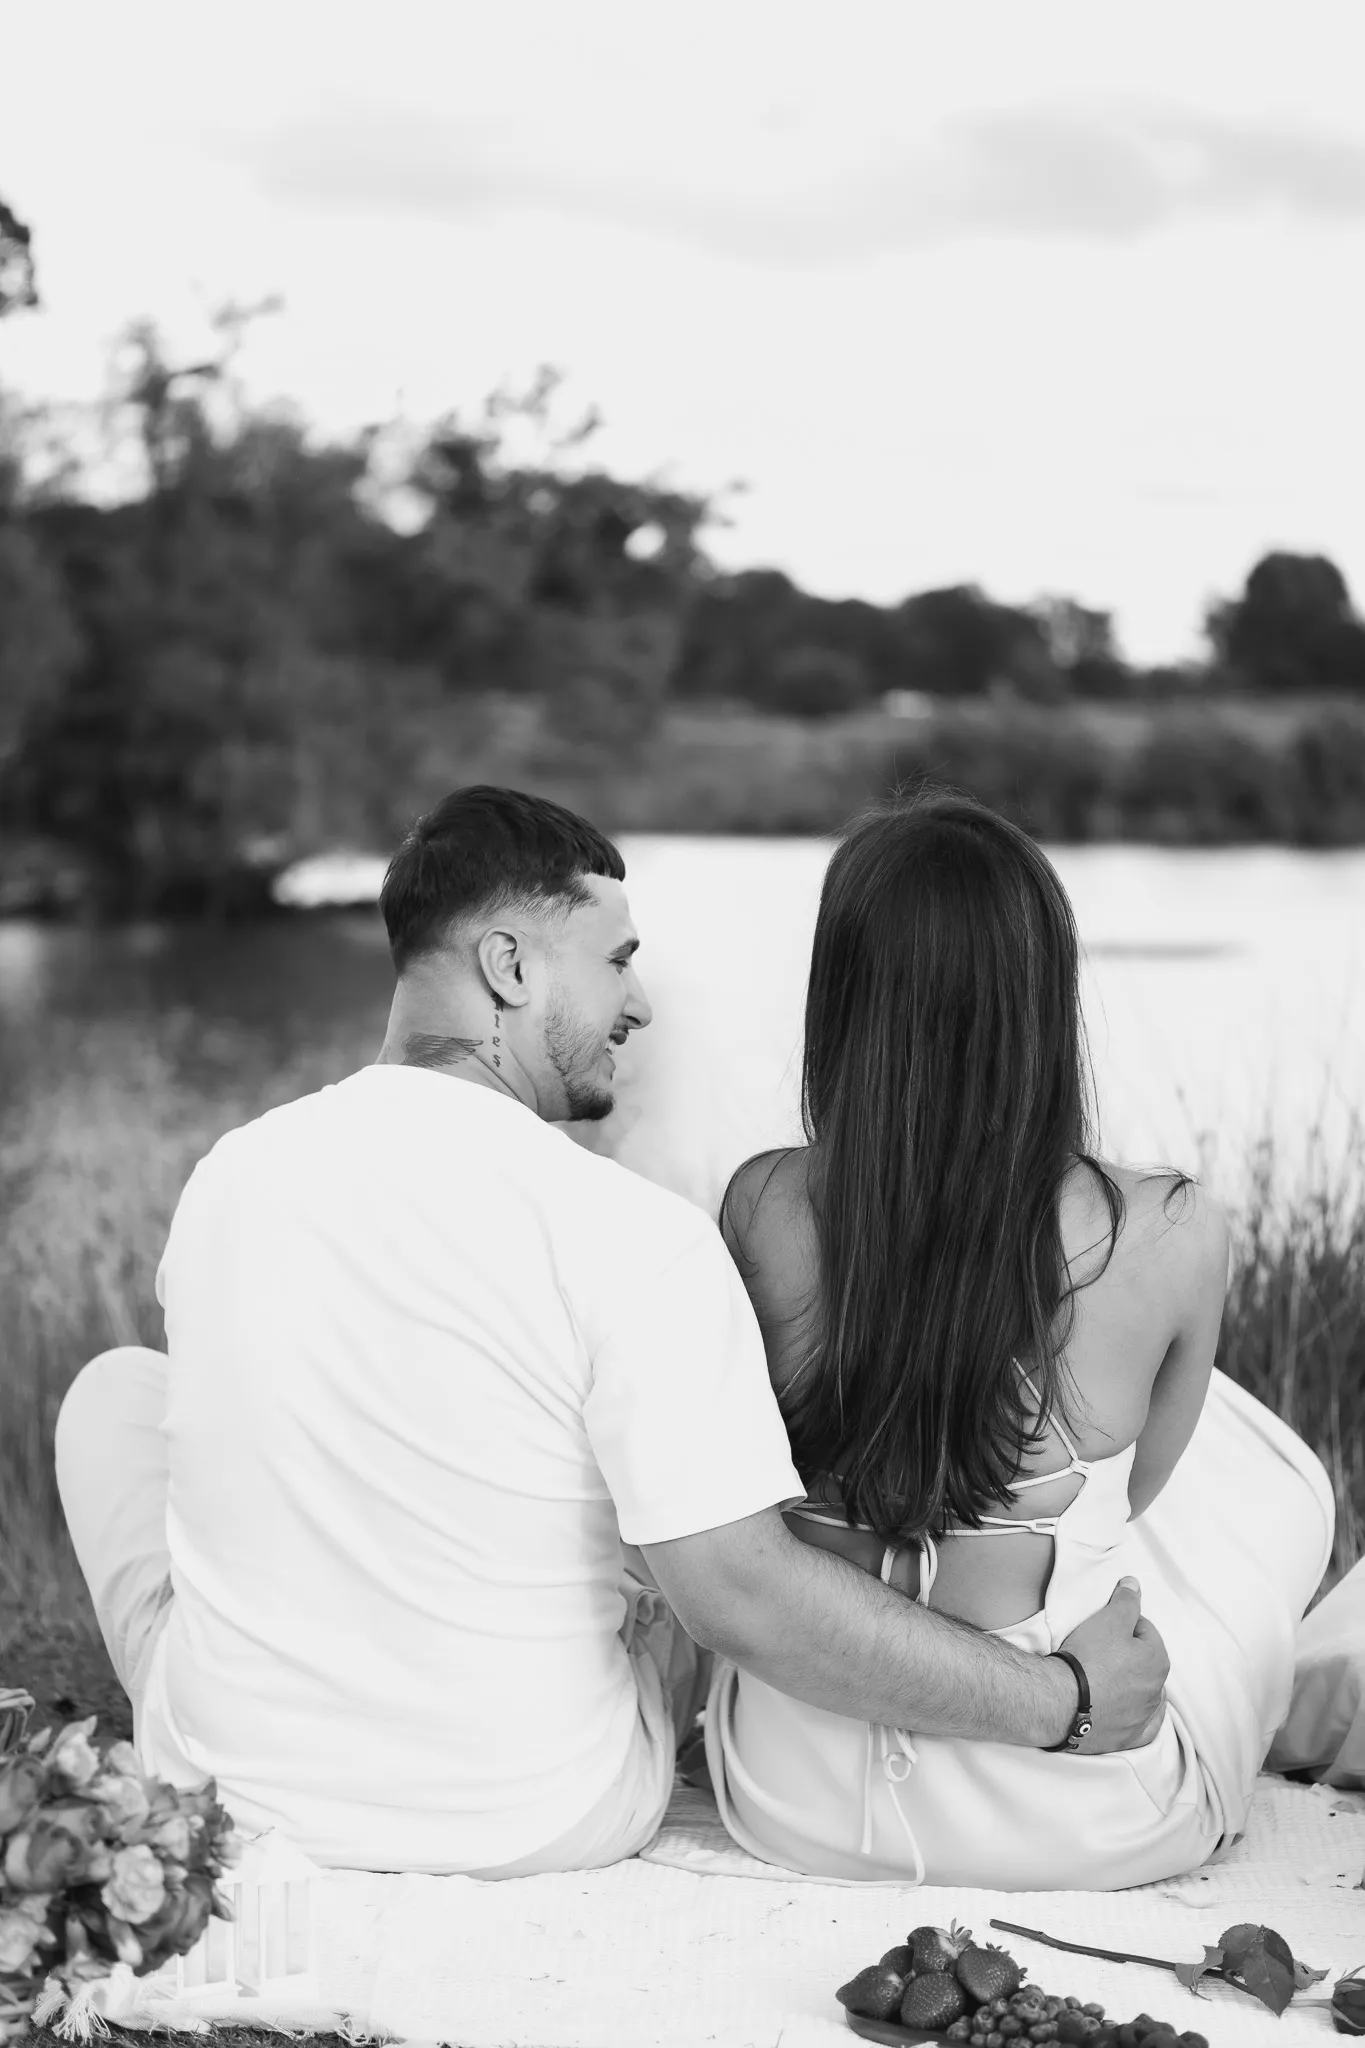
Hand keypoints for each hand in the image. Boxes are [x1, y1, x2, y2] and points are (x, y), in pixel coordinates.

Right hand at [1055, 1578, 1169, 1752]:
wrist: (1062, 1702)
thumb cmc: (1088, 1658)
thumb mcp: (1109, 1619)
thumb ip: (1126, 1600)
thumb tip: (1134, 1585)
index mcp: (1158, 1661)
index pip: (1144, 1630)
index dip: (1122, 1624)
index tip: (1103, 1627)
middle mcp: (1157, 1691)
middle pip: (1144, 1662)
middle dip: (1128, 1654)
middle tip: (1099, 1649)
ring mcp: (1143, 1717)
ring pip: (1142, 1693)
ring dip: (1129, 1683)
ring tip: (1103, 1677)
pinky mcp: (1128, 1738)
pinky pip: (1141, 1726)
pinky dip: (1135, 1716)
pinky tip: (1126, 1710)